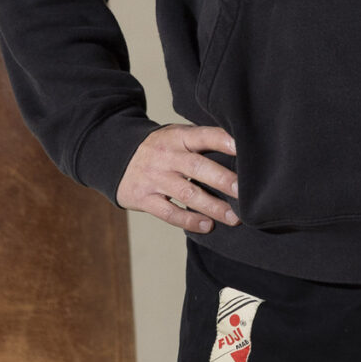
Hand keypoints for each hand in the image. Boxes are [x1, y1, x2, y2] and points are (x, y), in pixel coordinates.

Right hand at [118, 124, 241, 234]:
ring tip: (234, 217)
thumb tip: (240, 152)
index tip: (245, 149)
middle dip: (223, 180)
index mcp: (178, 137)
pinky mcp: (144, 198)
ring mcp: (154, 178)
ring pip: (186, 193)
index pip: (204, 136)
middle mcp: (166, 156)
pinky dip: (189, 220)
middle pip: (198, 167)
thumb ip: (202, 142)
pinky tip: (208, 226)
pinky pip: (169, 212)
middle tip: (244, 193)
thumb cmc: (159, 148)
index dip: (224, 141)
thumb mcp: (176, 136)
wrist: (116, 156)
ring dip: (212, 206)